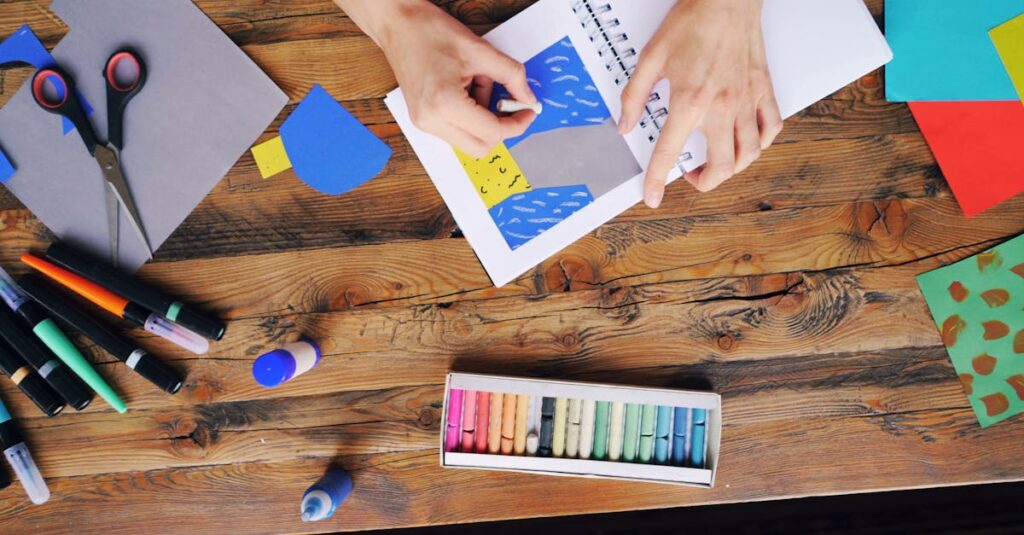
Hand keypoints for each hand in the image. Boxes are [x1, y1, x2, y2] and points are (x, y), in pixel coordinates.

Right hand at [337, 0, 536, 156]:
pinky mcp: (422, 119)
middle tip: (510, 101)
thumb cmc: (429, 31)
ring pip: (469, 140)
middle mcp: (431, 120)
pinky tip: (466, 88)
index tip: (528, 110)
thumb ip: (511, 76)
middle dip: (501, 126)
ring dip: (483, 118)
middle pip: (481, 147)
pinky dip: (470, 115)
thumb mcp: (480, 50)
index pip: (492, 132)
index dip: (517, 123)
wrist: (397, 24)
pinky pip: (456, 130)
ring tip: (477, 82)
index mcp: (444, 104)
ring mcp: (424, 123)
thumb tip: (528, 98)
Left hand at [618, 0, 782, 207]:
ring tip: (717, 162)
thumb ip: (635, 96)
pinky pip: (771, 128)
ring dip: (733, 168)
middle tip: (692, 176)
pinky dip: (761, 142)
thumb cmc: (692, 23)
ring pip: (750, 154)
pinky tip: (748, 141)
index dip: (657, 180)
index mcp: (690, 102)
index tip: (652, 197)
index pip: (670, 153)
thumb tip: (626, 125)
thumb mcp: (651, 57)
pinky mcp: (764, 90)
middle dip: (705, 182)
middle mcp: (722, 107)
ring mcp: (747, 101)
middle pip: (722, 166)